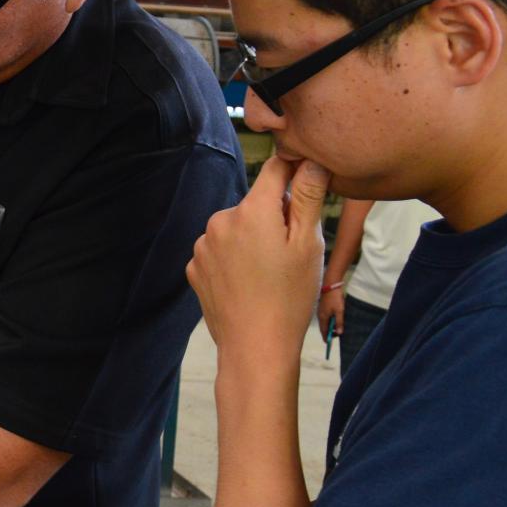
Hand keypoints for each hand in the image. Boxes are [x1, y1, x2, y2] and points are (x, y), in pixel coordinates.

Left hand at [188, 154, 330, 363]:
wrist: (254, 346)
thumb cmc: (289, 296)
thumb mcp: (309, 243)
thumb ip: (308, 196)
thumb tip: (311, 160)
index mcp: (251, 210)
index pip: (275, 169)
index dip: (295, 172)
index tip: (308, 186)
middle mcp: (219, 221)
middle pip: (255, 203)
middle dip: (274, 217)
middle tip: (290, 252)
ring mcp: (203, 245)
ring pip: (237, 228)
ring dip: (252, 239)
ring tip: (268, 272)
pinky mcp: (195, 267)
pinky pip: (220, 251)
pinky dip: (234, 259)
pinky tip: (248, 282)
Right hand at [317, 282, 345, 335]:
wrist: (330, 286)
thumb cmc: (335, 299)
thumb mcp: (340, 311)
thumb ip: (339, 322)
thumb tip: (339, 333)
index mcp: (323, 318)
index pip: (323, 331)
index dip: (326, 337)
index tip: (329, 343)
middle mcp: (320, 316)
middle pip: (324, 327)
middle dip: (329, 332)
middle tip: (337, 335)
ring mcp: (320, 311)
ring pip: (325, 322)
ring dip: (330, 326)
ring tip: (338, 327)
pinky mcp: (322, 307)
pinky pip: (325, 317)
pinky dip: (329, 321)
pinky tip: (335, 319)